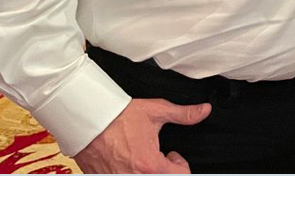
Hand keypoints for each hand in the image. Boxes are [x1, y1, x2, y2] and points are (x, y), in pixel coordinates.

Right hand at [73, 97, 210, 173]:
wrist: (91, 120)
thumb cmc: (120, 117)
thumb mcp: (156, 111)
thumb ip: (183, 114)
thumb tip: (203, 111)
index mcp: (151, 165)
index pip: (181, 177)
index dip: (180, 164)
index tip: (172, 154)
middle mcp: (136, 179)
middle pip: (163, 183)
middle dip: (165, 171)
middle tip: (159, 157)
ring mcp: (120, 184)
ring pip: (144, 184)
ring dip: (148, 174)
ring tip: (142, 159)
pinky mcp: (107, 184)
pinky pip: (125, 184)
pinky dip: (130, 175)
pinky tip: (127, 162)